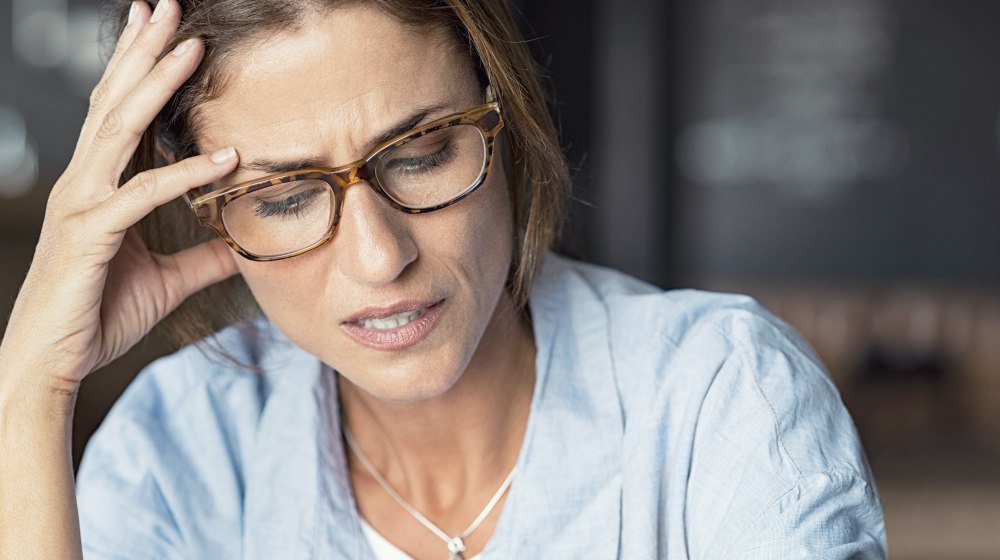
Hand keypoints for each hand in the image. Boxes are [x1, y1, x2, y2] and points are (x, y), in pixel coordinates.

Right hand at [0, 0, 238, 400]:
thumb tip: (241, 247)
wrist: (51, 365)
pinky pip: (142, 195)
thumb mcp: (165, 281)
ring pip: (120, 131)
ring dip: (157, 85)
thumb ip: (201, 259)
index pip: (117, 114)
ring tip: (192, 47)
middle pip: (114, 103)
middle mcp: (83, 184)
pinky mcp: (90, 235)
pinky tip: (224, 157)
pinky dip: (185, 174)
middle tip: (169, 6)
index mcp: (97, 187)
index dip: (138, 69)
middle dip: (143, 52)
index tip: (162, 29)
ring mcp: (82, 205)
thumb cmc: (97, 316)